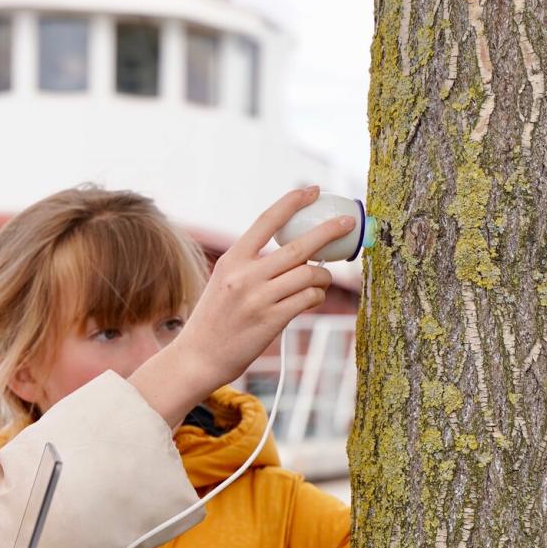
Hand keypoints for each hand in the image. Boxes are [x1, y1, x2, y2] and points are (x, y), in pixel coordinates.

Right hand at [129, 186, 354, 425]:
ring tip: (321, 282)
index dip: (292, 202)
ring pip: (309, 275)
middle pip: (299, 246)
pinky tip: (312, 300)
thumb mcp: (223, 282)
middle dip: (329, 230)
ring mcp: (258, 298)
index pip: (266, 221)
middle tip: (348, 222)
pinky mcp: (271, 320)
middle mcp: (245, 276)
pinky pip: (308, 300)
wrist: (198, 358)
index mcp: (232, 260)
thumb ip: (251, 265)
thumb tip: (294, 251)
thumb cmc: (215, 320)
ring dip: (324, 277)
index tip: (311, 190)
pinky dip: (316, 297)